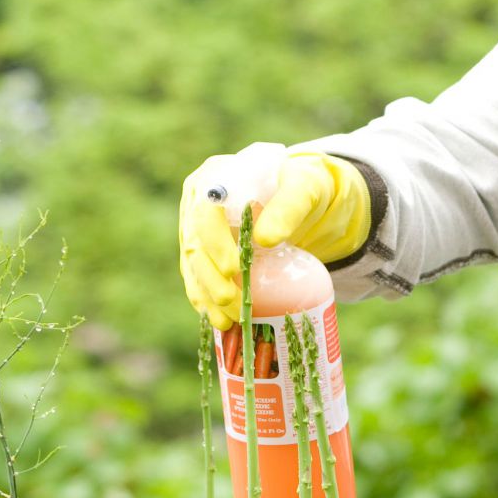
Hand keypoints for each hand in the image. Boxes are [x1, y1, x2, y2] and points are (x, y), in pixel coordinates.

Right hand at [179, 150, 370, 328]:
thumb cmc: (304, 187)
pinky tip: (220, 320)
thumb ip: (288, 207)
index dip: (214, 242)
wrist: (305, 200)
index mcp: (215, 176)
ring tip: (227, 321)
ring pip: (192, 265)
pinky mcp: (204, 252)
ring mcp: (197, 228)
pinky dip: (207, 301)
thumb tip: (265, 238)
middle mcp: (198, 202)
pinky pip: (198, 278)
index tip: (234, 268)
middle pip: (193, 242)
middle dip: (210, 277)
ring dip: (207, 295)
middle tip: (233, 301)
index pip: (204, 210)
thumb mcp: (304, 189)